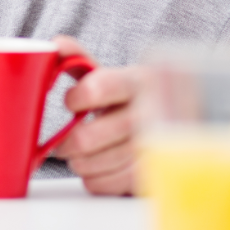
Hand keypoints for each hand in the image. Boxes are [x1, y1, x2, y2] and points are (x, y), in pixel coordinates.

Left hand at [49, 35, 142, 195]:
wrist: (175, 120)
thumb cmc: (130, 97)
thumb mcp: (111, 73)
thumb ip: (79, 58)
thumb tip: (54, 45)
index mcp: (137, 82)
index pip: (94, 91)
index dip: (74, 100)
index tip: (73, 102)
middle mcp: (148, 115)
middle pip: (84, 140)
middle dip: (66, 141)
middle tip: (67, 138)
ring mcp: (150, 149)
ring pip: (87, 165)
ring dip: (77, 160)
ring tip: (87, 150)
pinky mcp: (147, 176)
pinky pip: (98, 184)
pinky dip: (91, 177)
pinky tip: (100, 164)